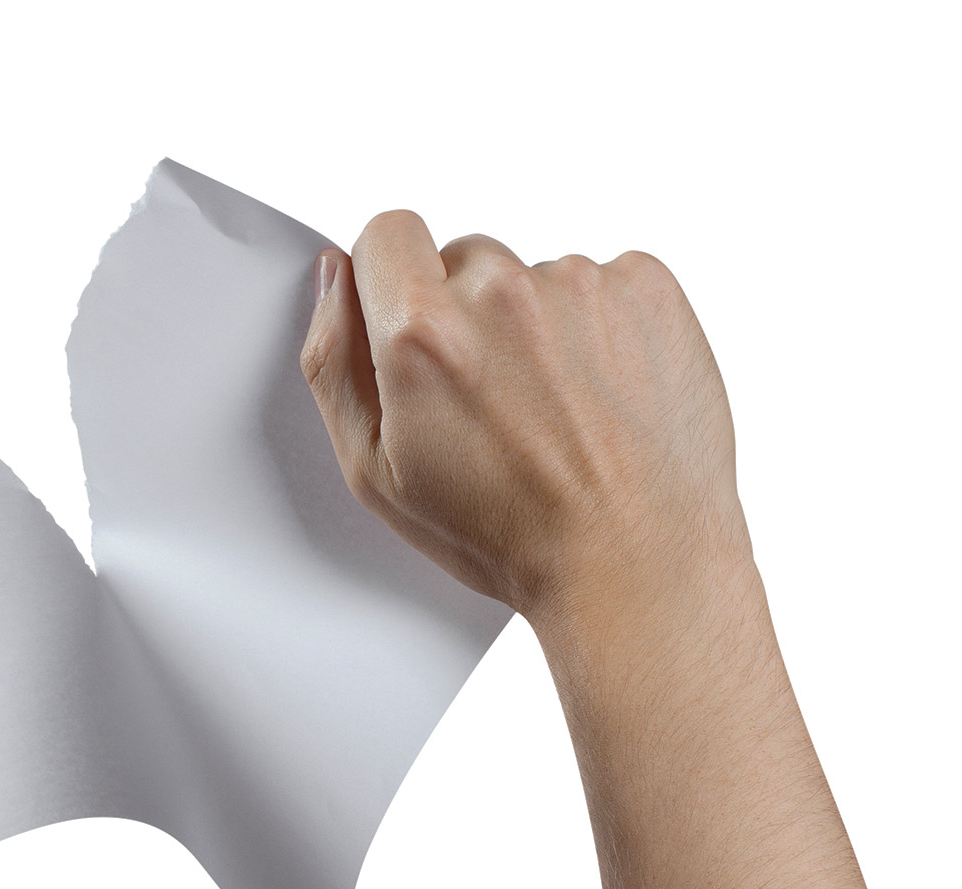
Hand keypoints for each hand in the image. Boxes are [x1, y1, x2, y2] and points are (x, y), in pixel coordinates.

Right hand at [298, 213, 749, 633]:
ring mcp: (582, 283)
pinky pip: (606, 281)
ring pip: (535, 277)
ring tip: (556, 409)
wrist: (635, 562)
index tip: (413, 326)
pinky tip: (602, 395)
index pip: (387, 231)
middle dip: (465, 313)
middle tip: (491, 399)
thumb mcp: (376, 472)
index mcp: (423, 332)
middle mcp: (501, 291)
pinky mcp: (649, 287)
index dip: (391, 277)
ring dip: (536, 324)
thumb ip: (334, 362)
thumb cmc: (505, 532)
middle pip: (463, 258)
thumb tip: (336, 277)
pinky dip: (601, 326)